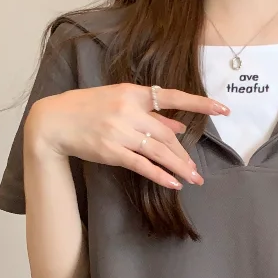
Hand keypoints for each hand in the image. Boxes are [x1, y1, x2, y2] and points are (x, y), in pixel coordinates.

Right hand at [25, 83, 229, 189]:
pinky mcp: (112, 151)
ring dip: (179, 167)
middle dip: (184, 154)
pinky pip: (143, 165)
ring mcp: (120, 131)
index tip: (223, 108)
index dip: (200, 103)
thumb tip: (178, 128)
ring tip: (193, 179)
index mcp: (133, 93)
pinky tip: (174, 184)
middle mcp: (129, 110)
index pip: (173, 96)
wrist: (54, 121)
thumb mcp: (118, 100)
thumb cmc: (87, 109)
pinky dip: (160, 175)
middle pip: (167, 135)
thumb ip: (150, 113)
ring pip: (159, 151)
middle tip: (197, 171)